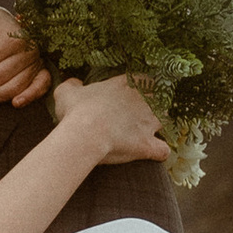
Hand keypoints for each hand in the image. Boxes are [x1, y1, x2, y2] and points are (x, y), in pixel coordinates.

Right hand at [51, 73, 167, 165]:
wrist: (86, 133)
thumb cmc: (76, 110)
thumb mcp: (66, 92)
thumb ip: (72, 85)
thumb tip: (74, 83)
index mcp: (126, 84)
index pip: (145, 79)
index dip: (142, 87)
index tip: (132, 95)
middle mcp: (143, 101)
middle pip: (160, 98)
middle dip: (153, 105)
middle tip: (138, 114)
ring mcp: (149, 123)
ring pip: (165, 120)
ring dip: (158, 125)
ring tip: (146, 132)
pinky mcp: (148, 144)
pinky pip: (163, 149)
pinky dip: (159, 151)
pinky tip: (153, 153)